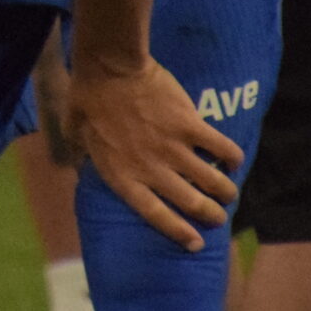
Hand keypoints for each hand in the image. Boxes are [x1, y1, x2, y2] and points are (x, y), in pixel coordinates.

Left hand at [66, 59, 241, 252]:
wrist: (109, 67)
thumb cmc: (88, 98)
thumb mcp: (76, 136)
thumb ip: (83, 156)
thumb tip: (81, 164)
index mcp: (122, 175)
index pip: (155, 214)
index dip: (178, 231)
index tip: (196, 243)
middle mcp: (151, 169)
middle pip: (189, 202)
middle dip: (210, 215)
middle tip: (220, 218)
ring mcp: (173, 148)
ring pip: (210, 180)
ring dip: (225, 191)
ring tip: (230, 195)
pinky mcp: (190, 125)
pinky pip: (220, 147)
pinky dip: (232, 156)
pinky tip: (235, 160)